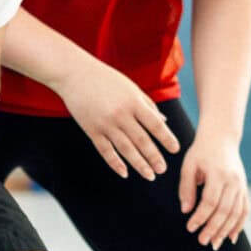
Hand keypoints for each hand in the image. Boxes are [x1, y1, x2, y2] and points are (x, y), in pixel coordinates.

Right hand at [56, 59, 181, 179]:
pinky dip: (115, 164)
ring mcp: (105, 124)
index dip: (166, 138)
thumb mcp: (130, 88)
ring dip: (139, 164)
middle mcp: (121, 114)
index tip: (175, 150)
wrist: (75, 74)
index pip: (155, 124)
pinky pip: (105, 151)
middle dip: (154, 157)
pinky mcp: (91, 130)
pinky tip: (125, 173)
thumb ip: (147, 105)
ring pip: (125, 149)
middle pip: (142, 140)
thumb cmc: (106, 79)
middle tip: (163, 170)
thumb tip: (164, 123)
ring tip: (150, 176)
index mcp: (133, 102)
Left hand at [179, 130, 249, 248]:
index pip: (210, 201)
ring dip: (226, 230)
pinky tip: (231, 237)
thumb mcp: (189, 166)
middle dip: (213, 228)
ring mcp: (241, 185)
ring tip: (215, 244)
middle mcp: (233, 181)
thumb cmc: (201, 152)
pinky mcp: (244, 188)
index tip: (190, 227)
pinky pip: (245, 209)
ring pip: (236, 212)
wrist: (221, 138)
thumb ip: (186, 188)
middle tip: (203, 241)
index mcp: (218, 174)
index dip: (200, 217)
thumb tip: (186, 211)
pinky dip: (239, 224)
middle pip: (225, 210)